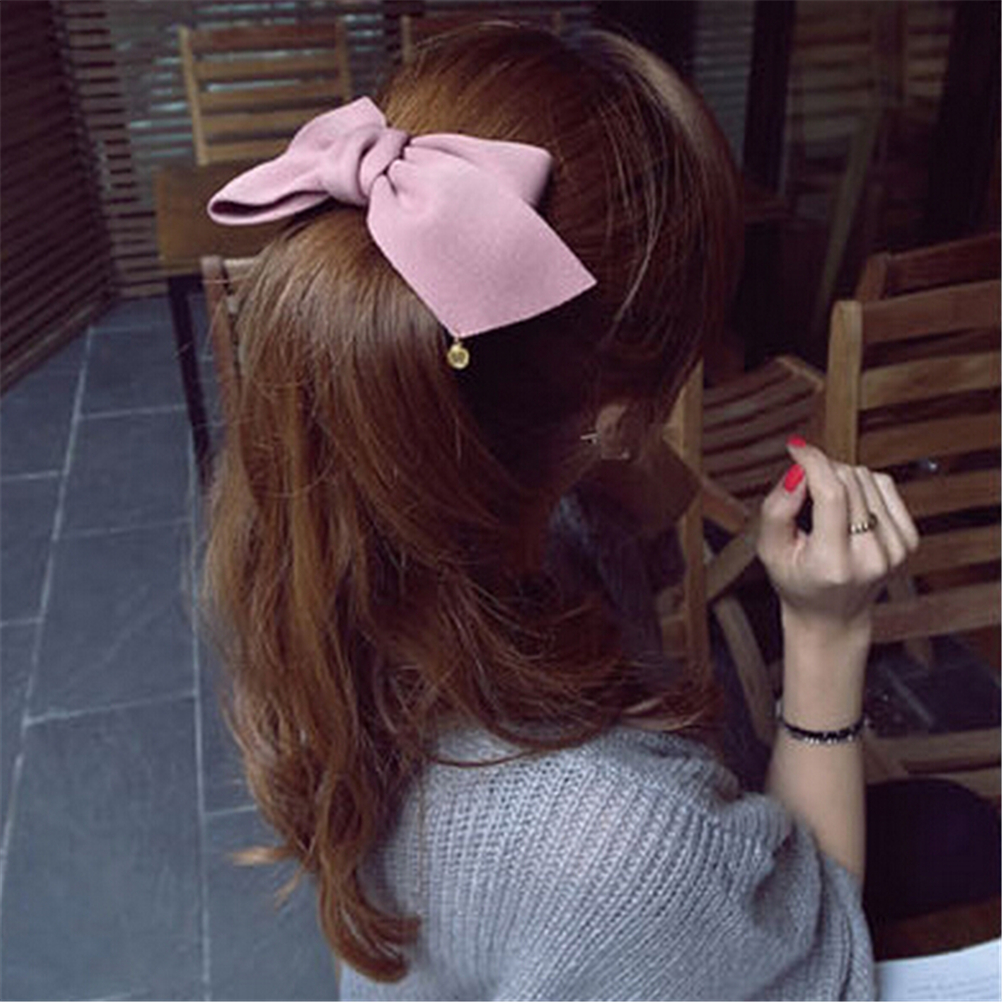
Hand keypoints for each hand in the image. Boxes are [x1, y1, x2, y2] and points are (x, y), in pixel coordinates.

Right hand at [756, 440, 919, 640]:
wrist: (832, 616)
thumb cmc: (797, 582)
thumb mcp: (770, 549)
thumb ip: (777, 508)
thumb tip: (798, 470)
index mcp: (832, 563)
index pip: (831, 495)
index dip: (813, 462)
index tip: (796, 448)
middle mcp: (870, 557)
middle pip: (849, 481)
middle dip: (822, 470)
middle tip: (804, 484)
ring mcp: (895, 549)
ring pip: (867, 478)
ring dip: (841, 477)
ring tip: (824, 501)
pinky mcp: (908, 540)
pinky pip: (885, 485)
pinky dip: (863, 485)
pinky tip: (848, 504)